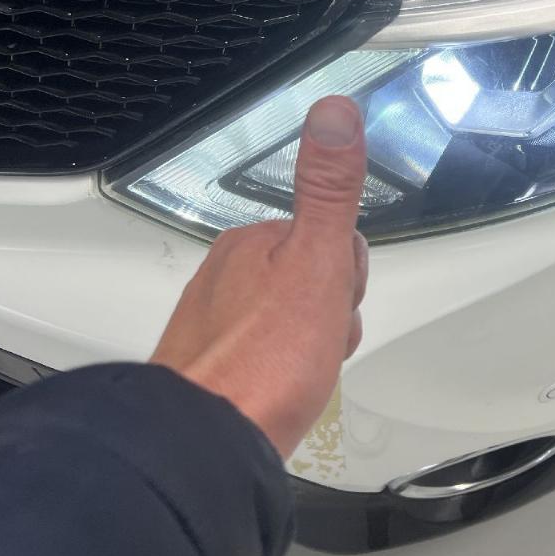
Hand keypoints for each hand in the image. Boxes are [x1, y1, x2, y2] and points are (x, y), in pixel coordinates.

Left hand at [151, 96, 368, 457]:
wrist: (205, 444)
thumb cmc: (266, 358)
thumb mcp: (317, 262)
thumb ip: (329, 187)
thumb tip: (334, 111)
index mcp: (252, 243)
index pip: (330, 240)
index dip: (349, 276)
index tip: (337, 302)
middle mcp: (226, 276)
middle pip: (312, 280)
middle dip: (333, 313)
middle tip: (322, 342)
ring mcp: (216, 325)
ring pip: (293, 320)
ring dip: (313, 346)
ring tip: (304, 373)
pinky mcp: (214, 371)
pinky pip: (269, 356)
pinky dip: (286, 372)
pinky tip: (286, 391)